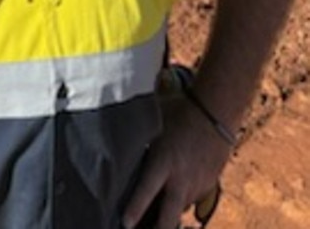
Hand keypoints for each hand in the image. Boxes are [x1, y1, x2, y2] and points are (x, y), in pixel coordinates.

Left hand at [121, 96, 231, 228]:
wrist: (216, 111)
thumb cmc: (180, 111)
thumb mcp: (154, 119)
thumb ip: (138, 135)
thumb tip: (113, 137)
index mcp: (164, 161)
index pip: (147, 191)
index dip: (135, 210)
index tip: (125, 223)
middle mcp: (180, 179)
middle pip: (169, 218)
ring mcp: (196, 185)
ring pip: (178, 211)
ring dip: (166, 214)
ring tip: (152, 217)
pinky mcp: (207, 186)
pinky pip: (190, 199)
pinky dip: (179, 199)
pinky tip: (170, 193)